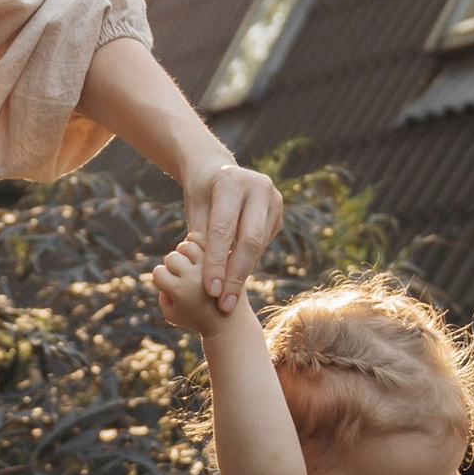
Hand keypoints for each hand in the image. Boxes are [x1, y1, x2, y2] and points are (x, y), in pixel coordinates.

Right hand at [154, 233, 222, 337]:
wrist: (230, 322)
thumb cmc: (196, 319)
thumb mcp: (171, 313)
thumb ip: (161, 291)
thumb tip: (167, 267)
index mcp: (181, 290)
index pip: (159, 272)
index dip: (162, 280)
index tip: (172, 289)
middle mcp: (195, 276)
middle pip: (172, 258)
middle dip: (173, 267)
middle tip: (183, 279)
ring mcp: (211, 266)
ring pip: (187, 246)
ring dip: (185, 255)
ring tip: (191, 267)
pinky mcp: (223, 259)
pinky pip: (203, 241)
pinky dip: (198, 246)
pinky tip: (199, 258)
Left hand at [179, 146, 281, 312]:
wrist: (217, 170)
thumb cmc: (201, 193)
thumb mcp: (196, 210)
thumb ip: (201, 239)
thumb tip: (208, 276)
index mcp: (232, 182)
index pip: (224, 230)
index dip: (217, 262)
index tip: (210, 291)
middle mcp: (259, 187)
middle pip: (250, 240)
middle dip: (235, 275)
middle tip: (224, 304)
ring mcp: (273, 199)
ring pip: (259, 245)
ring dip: (242, 273)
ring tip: (228, 298)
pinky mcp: (278, 211)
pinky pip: (263, 243)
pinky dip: (248, 262)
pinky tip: (236, 280)